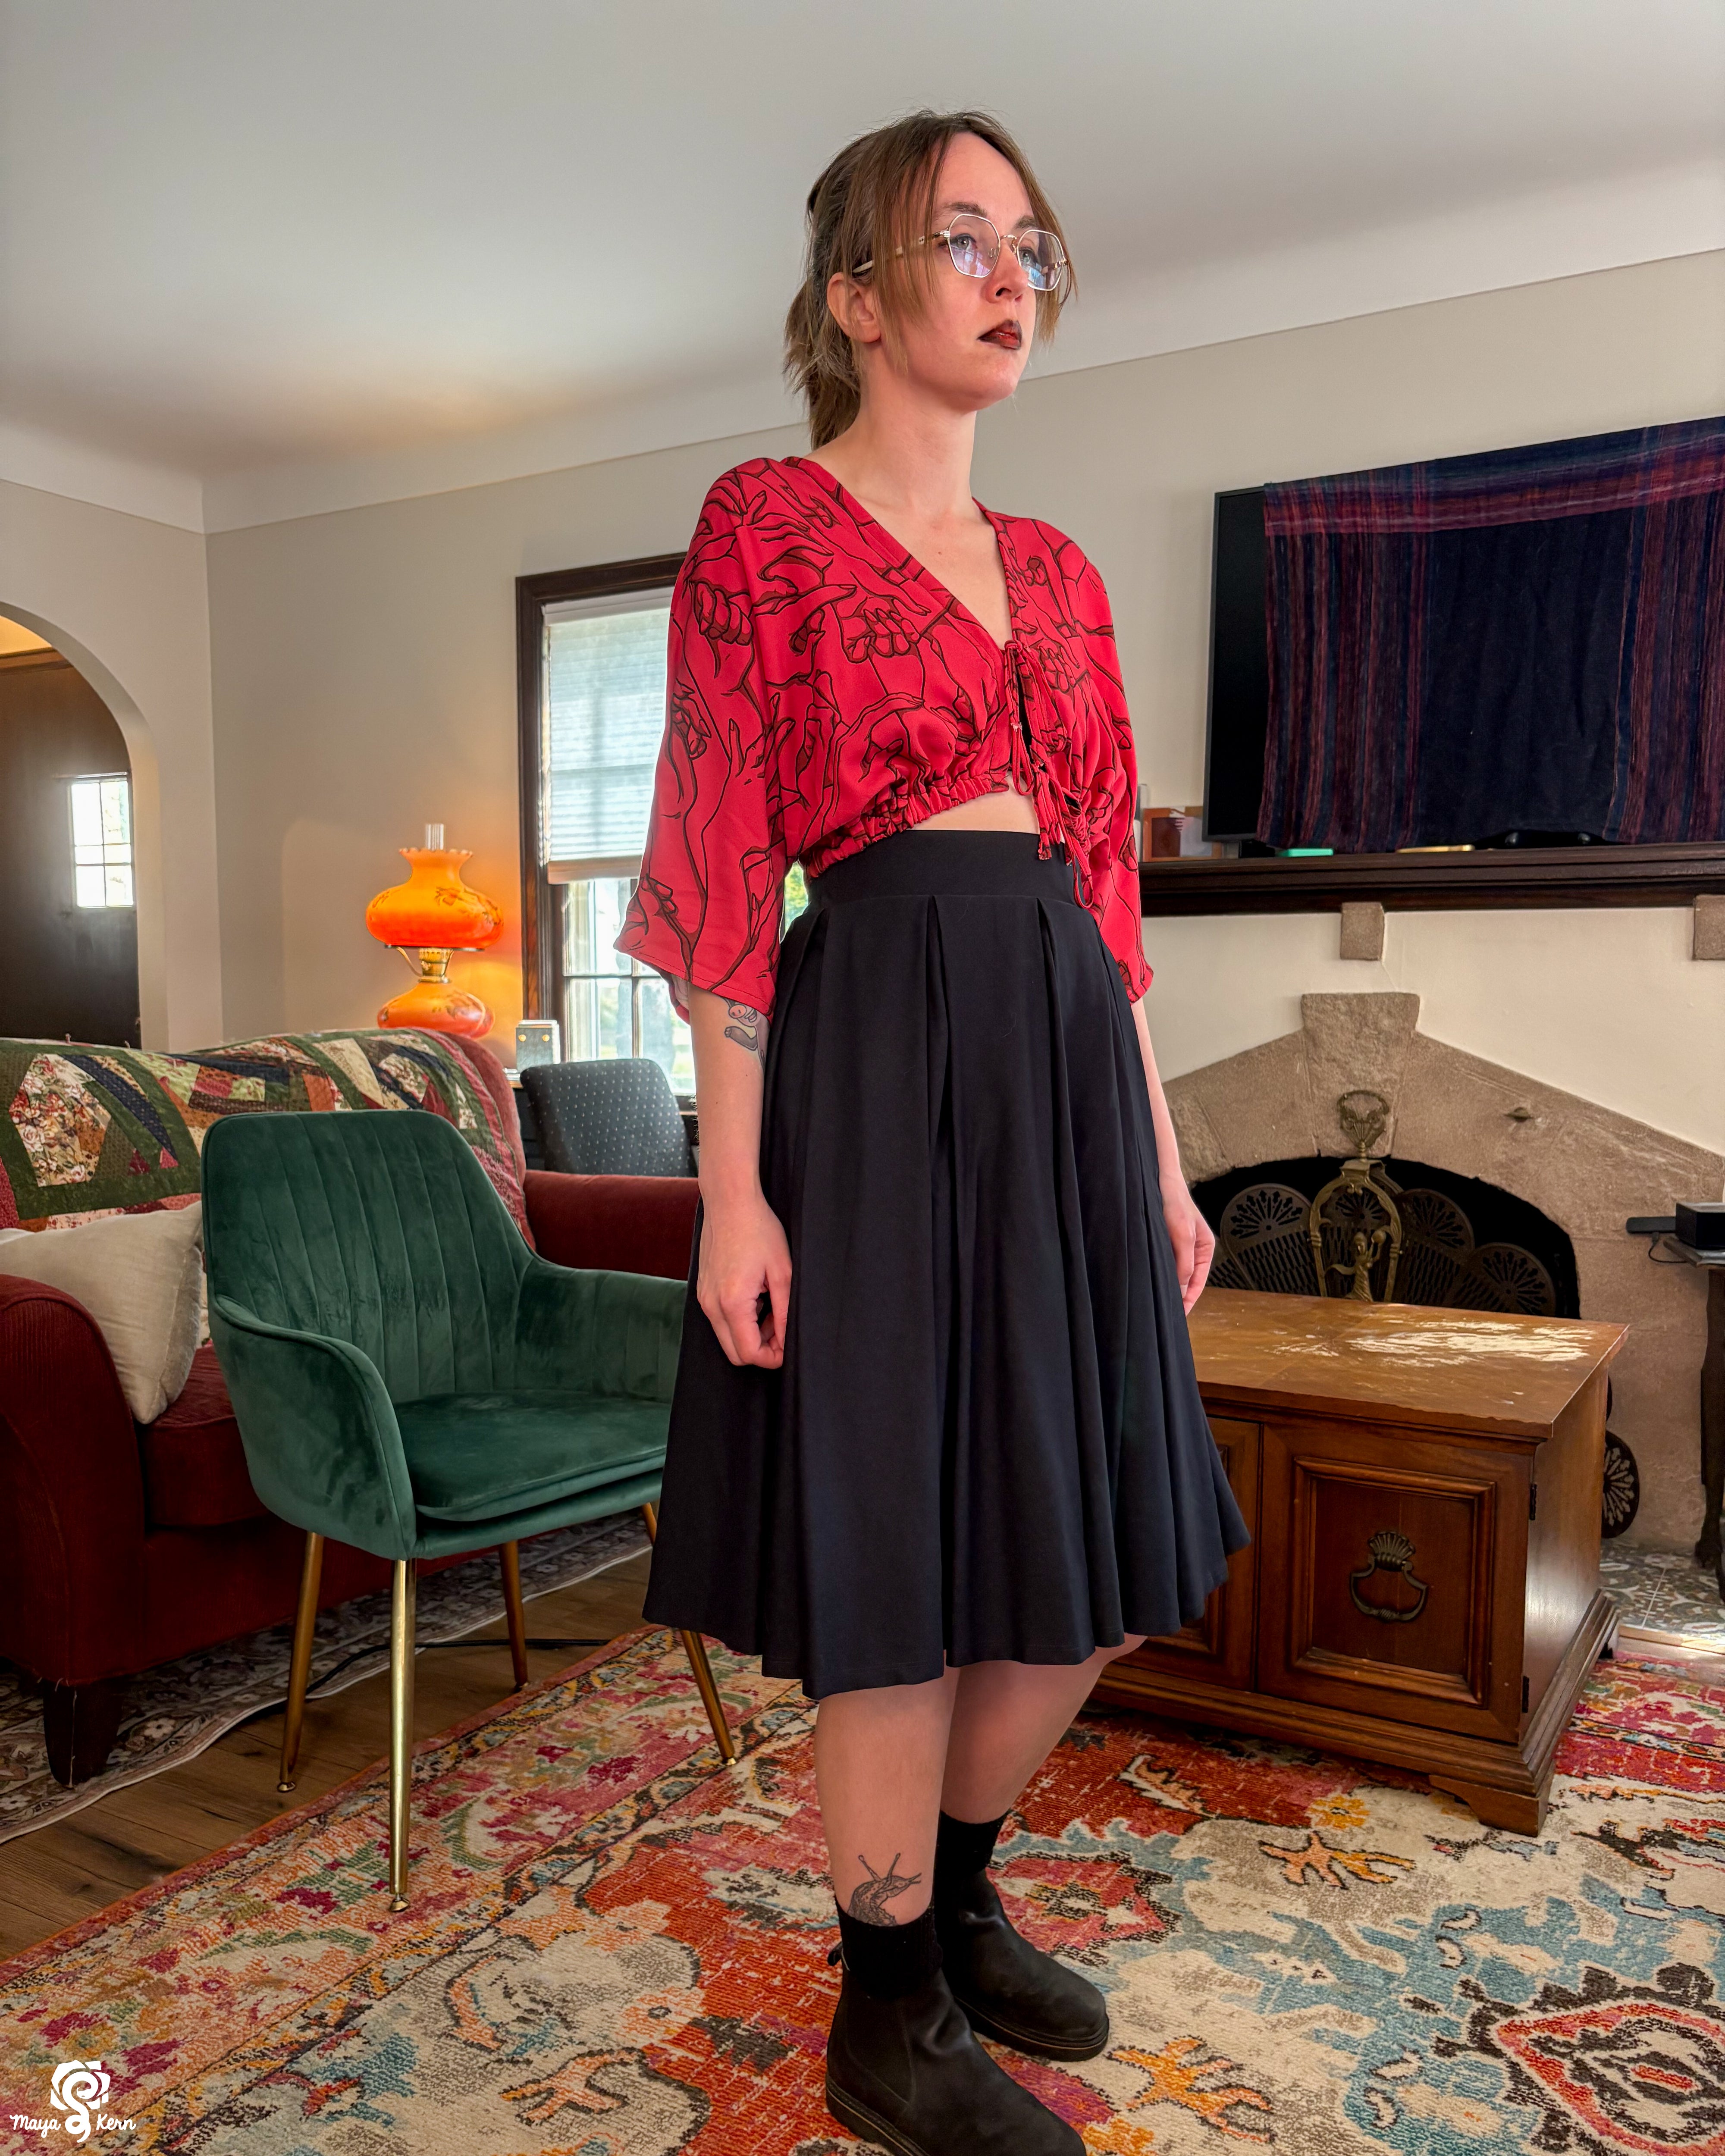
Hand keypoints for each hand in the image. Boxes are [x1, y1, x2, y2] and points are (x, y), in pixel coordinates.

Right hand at [697, 1192, 791, 1367]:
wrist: (729, 1202)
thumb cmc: (759, 1230)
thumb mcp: (782, 1273)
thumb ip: (785, 1312)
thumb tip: (788, 1340)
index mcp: (732, 1303)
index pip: (749, 1354)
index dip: (773, 1357)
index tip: (790, 1345)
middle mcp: (711, 1305)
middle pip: (735, 1353)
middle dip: (762, 1349)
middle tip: (782, 1326)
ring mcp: (703, 1298)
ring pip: (727, 1337)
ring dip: (751, 1333)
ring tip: (771, 1306)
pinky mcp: (703, 1290)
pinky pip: (721, 1320)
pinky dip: (740, 1319)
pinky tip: (756, 1296)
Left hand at [1161, 1175, 1214, 1314]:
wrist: (1158, 1179)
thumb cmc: (1174, 1203)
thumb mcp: (1182, 1235)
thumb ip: (1185, 1264)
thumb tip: (1183, 1290)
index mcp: (1205, 1249)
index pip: (1198, 1283)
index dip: (1188, 1301)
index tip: (1178, 1317)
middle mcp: (1193, 1250)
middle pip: (1187, 1281)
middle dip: (1178, 1297)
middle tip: (1164, 1317)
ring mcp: (1178, 1246)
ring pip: (1174, 1274)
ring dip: (1167, 1287)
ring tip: (1155, 1304)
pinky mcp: (1165, 1242)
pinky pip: (1164, 1265)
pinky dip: (1159, 1275)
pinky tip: (1149, 1283)